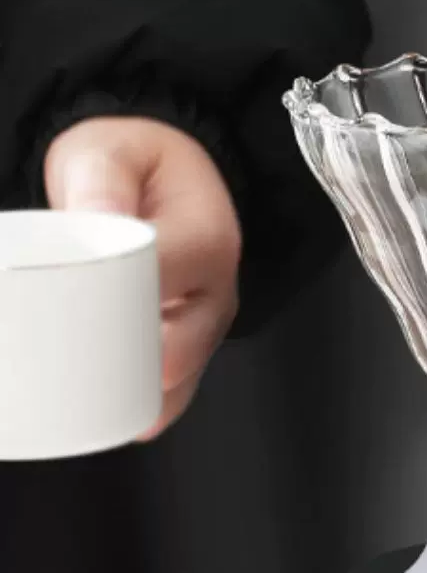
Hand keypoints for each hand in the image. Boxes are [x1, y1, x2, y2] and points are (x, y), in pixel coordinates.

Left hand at [44, 117, 241, 437]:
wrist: (157, 179)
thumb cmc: (134, 167)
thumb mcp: (110, 152)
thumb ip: (103, 177)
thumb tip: (101, 217)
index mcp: (206, 239)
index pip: (165, 285)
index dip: (122, 314)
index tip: (72, 328)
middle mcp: (215, 292)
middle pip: (175, 354)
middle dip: (125, 376)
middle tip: (65, 383)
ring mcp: (203, 327)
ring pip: (175, 385)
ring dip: (129, 402)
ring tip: (80, 410)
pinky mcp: (185, 349)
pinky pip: (168, 393)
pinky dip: (135, 409)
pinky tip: (100, 420)